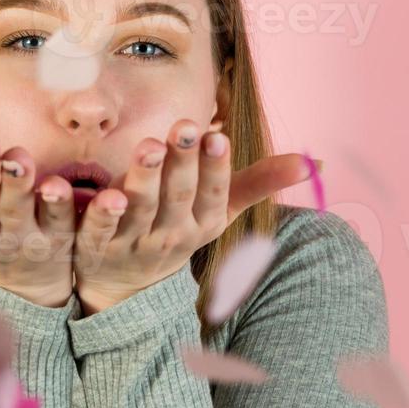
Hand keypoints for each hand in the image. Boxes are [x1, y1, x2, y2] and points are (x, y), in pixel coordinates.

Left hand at [72, 119, 319, 315]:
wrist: (127, 282)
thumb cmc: (181, 229)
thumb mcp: (222, 209)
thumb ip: (260, 181)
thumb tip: (314, 161)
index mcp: (203, 223)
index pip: (213, 194)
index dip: (216, 168)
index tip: (219, 137)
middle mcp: (171, 235)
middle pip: (178, 196)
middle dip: (184, 162)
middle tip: (186, 125)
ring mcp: (133, 242)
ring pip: (139, 209)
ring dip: (143, 178)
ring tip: (149, 147)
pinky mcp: (96, 246)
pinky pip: (95, 227)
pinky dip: (94, 210)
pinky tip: (95, 189)